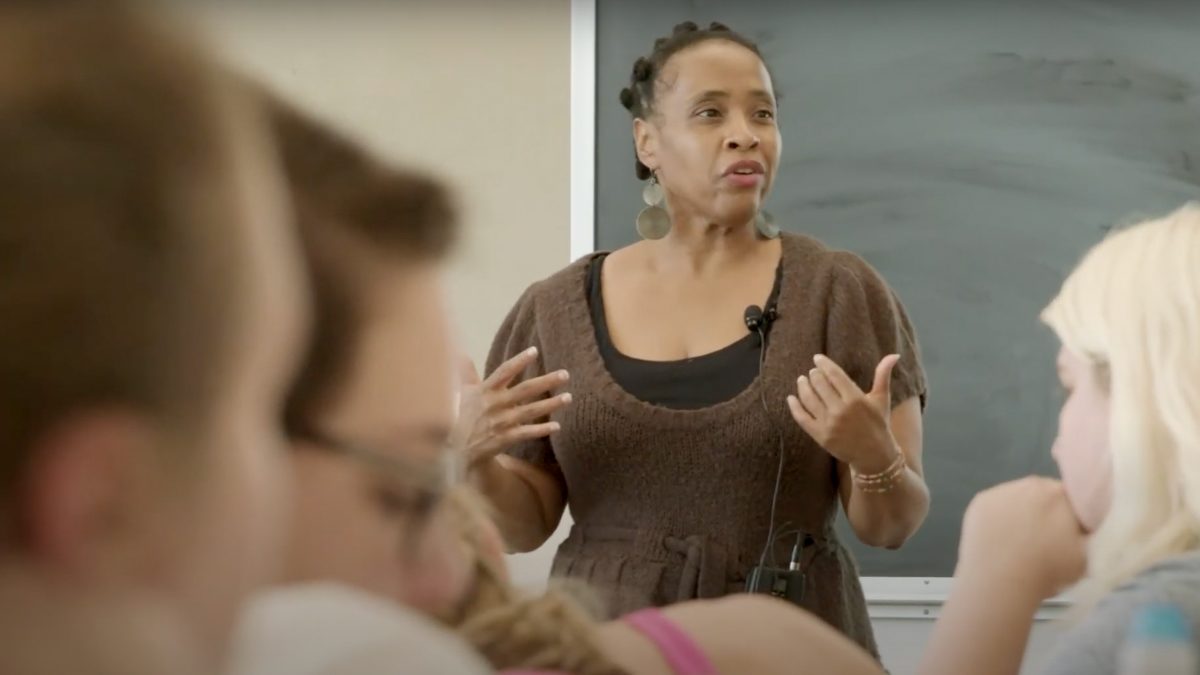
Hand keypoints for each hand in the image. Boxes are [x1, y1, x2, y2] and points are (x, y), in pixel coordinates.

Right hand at [450, 347, 570, 468]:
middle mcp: (495, 404)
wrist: (459, 449)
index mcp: (486, 390)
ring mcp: (501, 422)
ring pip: (530, 411)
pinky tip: (557, 426)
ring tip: (568, 398)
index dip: (519, 361)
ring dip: (550, 405)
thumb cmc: (465, 416)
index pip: (504, 371)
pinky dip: (541, 430)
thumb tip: (460, 354)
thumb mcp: (465, 393)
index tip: (535, 351)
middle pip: (524, 390)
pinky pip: (527, 433)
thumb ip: (467, 373)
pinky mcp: (505, 438)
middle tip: (565, 375)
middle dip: (546, 382)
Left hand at [787, 353, 898, 468]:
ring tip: (801, 380)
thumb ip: (883, 375)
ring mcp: (829, 424)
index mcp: (856, 398)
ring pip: (809, 399)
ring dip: (802, 386)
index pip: (834, 375)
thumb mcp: (881, 399)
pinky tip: (791, 398)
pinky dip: (794, 406)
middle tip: (812, 372)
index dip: (824, 364)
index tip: (817, 358)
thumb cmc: (878, 424)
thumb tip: (894, 354)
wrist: (873, 455)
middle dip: (814, 374)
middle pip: (820, 384)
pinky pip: (802, 418)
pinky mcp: (820, 436)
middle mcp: (841, 410)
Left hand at [958, 477, 1086, 599]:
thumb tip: (1083, 529)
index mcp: (1062, 494)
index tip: (1071, 533)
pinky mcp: (980, 500)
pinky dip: (999, 516)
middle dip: (1047, 511)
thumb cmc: (1047, 571)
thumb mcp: (1086, 556)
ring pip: (1019, 497)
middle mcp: (1032, 484)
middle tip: (1044, 538)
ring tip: (1019, 539)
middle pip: (1045, 494)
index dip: (1074, 516)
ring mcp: (1002, 490)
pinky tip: (999, 536)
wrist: (1000, 581)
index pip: (1076, 498)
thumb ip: (1088, 536)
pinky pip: (996, 504)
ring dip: (1022, 511)